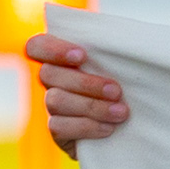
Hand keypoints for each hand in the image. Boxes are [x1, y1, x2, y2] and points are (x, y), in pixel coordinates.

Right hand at [24, 33, 123, 148]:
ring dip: (91, 106)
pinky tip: (109, 128)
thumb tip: (125, 37)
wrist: (132, 130)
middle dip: (85, 83)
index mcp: (59, 59)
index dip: (53, 49)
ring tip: (121, 112)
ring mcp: (48, 106)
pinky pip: (59, 127)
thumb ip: (109, 56)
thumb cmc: (126, 90)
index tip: (82, 56)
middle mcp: (48, 81)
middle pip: (49, 74)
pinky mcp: (56, 130)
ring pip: (55, 100)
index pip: (37, 46)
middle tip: (116, 91)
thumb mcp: (119, 69)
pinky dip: (87, 126)